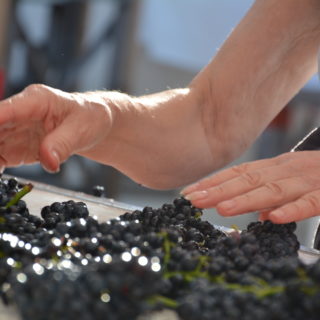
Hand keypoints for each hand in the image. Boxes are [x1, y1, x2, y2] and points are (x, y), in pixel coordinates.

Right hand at [0, 84, 112, 172]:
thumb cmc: (91, 118)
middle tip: (0, 164)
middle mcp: (21, 113)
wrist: (97, 126)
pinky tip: (1, 175)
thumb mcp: (81, 129)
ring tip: (0, 170)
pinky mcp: (20, 146)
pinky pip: (1, 157)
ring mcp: (19, 130)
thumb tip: (48, 161)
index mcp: (36, 100)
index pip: (3, 112)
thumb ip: (62, 144)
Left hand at [181, 151, 319, 222]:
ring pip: (272, 189)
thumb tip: (259, 215)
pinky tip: (272, 218)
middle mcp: (287, 169)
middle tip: (194, 201)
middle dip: (218, 190)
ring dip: (246, 199)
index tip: (189, 193)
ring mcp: (308, 179)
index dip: (213, 182)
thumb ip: (273, 196)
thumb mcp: (293, 181)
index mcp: (275, 167)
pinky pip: (310, 201)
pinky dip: (291, 209)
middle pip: (247, 180)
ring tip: (222, 209)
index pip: (237, 173)